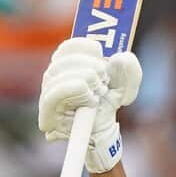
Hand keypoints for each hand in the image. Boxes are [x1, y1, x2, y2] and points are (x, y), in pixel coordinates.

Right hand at [38, 37, 141, 171]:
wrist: (105, 130)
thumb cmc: (109, 102)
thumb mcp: (126, 82)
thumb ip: (129, 66)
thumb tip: (118, 58)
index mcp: (67, 65)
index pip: (67, 47)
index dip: (84, 46)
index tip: (101, 55)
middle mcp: (53, 78)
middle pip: (61, 60)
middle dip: (88, 65)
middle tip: (104, 78)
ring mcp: (47, 95)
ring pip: (54, 74)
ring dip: (83, 78)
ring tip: (99, 91)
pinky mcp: (46, 115)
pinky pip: (51, 96)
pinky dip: (74, 91)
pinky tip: (91, 99)